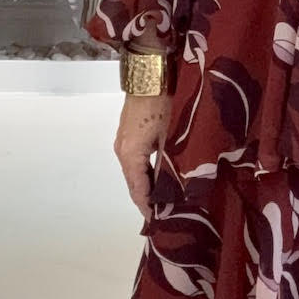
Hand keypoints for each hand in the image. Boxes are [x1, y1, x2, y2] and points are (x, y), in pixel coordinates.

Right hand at [114, 92, 171, 222]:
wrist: (151, 74)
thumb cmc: (163, 105)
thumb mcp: (170, 138)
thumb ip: (170, 165)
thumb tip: (176, 190)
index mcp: (130, 155)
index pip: (138, 190)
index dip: (148, 208)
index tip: (158, 224)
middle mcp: (122, 151)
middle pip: (134, 183)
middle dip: (148, 200)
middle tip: (165, 216)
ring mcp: (124, 141)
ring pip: (135, 172)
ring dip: (148, 186)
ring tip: (164, 201)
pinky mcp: (130, 133)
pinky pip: (137, 161)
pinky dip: (146, 173)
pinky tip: (159, 178)